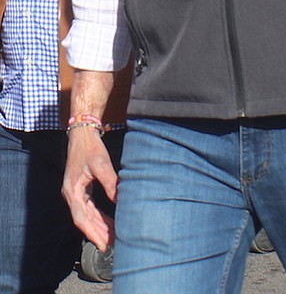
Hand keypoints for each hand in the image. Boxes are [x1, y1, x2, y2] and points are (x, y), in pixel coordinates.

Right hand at [62, 127, 118, 250]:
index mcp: (72, 191)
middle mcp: (71, 195)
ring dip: (99, 225)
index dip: (92, 233)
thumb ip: (110, 182)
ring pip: (87, 215)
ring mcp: (76, 192)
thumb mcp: (101, 164)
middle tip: (113, 244)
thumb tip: (120, 199)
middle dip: (98, 232)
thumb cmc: (90, 148)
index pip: (81, 218)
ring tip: (113, 236)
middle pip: (84, 220)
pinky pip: (90, 207)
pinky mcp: (81, 189)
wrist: (82, 133)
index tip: (102, 245)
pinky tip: (109, 222)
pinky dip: (99, 216)